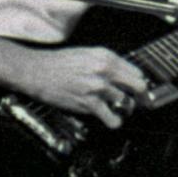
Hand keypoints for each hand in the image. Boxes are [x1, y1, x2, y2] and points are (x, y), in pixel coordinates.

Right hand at [13, 44, 149, 128]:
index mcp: (106, 56)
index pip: (136, 72)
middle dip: (141, 97)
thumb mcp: (87, 54)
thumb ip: (107, 64)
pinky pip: (112, 118)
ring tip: (117, 109)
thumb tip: (126, 76)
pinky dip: (114, 121)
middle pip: (139, 86)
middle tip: (140, 103)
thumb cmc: (59, 63)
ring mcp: (98, 87)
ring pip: (126, 103)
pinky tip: (112, 120)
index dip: (138, 83)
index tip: (139, 90)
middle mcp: (105, 70)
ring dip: (123, 109)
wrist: (36, 71)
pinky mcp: (89, 102)